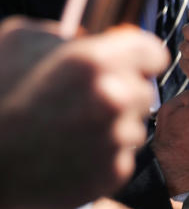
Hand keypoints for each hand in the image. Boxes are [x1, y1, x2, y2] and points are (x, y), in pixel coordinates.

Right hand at [0, 19, 167, 208]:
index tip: (129, 65)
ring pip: (132, 126)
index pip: (152, 51)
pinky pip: (120, 158)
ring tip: (67, 132)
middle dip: (120, 94)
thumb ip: (62, 35)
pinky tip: (67, 156)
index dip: (138, 58)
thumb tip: (89, 38)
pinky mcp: (113, 173)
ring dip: (111, 127)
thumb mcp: (16, 42)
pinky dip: (101, 158)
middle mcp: (114, 98)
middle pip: (143, 91)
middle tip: (82, 103)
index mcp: (95, 60)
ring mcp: (116, 138)